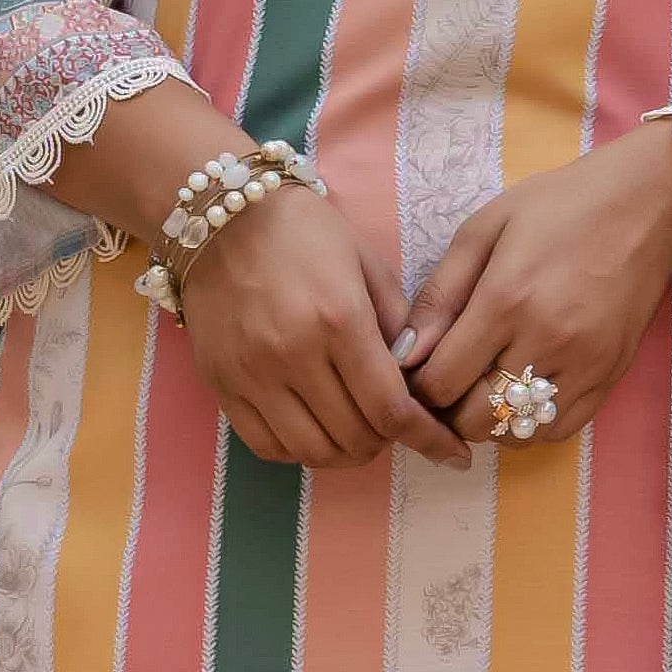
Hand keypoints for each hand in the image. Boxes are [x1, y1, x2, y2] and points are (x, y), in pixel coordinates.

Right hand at [179, 185, 469, 470]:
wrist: (220, 218)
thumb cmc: (302, 232)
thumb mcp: (366, 263)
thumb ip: (398, 324)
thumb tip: (419, 380)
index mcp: (340, 320)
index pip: (392, 409)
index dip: (428, 440)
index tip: (452, 453)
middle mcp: (294, 355)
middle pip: (356, 438)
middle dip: (390, 441)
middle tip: (397, 423)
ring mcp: (253, 375)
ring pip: (313, 452)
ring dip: (347, 453)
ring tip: (359, 432)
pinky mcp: (222, 385)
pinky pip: (267, 446)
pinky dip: (300, 452)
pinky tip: (316, 431)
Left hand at [400, 124, 671, 449]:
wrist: (648, 206)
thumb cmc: (559, 207)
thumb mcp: (485, 228)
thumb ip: (440, 294)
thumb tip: (405, 354)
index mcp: (507, 299)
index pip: (441, 381)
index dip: (418, 386)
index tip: (417, 371)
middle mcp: (547, 340)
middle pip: (474, 418)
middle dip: (447, 409)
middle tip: (445, 384)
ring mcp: (584, 365)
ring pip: (515, 432)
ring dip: (487, 422)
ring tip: (479, 389)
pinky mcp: (610, 376)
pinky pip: (558, 430)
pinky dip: (528, 426)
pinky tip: (519, 397)